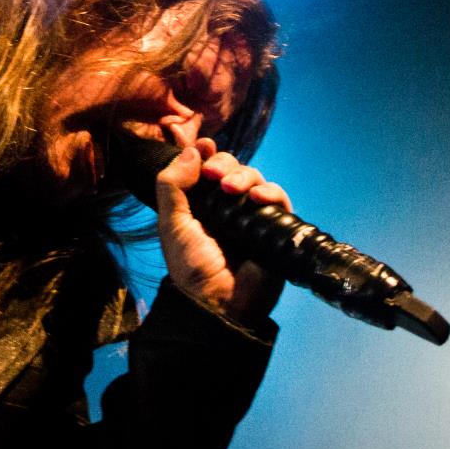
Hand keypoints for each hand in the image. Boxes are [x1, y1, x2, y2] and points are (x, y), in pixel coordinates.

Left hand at [154, 135, 289, 325]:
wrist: (218, 303)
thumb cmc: (190, 267)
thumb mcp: (171, 224)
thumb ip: (172, 186)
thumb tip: (192, 150)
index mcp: (201, 206)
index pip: (208, 169)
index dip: (208, 154)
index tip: (205, 145)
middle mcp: (227, 208)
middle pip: (233, 169)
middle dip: (224, 164)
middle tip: (214, 175)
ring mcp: (251, 217)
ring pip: (255, 180)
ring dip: (244, 176)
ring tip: (231, 189)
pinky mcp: (273, 228)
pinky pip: (278, 200)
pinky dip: (270, 192)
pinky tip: (257, 197)